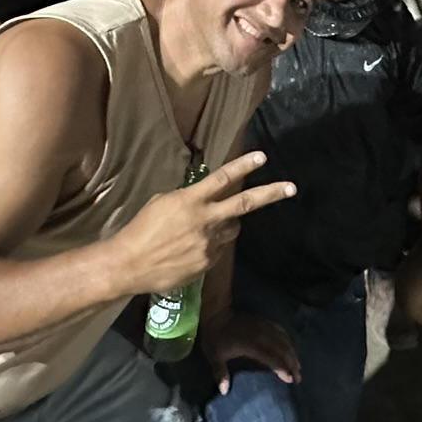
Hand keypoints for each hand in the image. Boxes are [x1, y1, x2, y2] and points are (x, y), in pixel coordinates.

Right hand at [111, 152, 295, 297]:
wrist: (130, 264)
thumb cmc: (141, 229)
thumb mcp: (162, 203)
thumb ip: (187, 199)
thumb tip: (201, 200)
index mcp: (191, 200)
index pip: (222, 178)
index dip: (243, 165)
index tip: (262, 156)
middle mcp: (205, 220)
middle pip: (245, 203)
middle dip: (270, 193)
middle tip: (291, 188)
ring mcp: (209, 243)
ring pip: (232, 229)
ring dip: (227, 224)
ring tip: (206, 228)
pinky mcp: (208, 263)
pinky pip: (219, 249)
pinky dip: (212, 245)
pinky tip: (191, 249)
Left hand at [201, 311, 300, 392]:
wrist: (217, 315)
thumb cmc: (215, 339)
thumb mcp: (214, 357)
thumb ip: (220, 373)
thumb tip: (224, 391)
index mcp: (249, 344)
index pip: (270, 357)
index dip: (281, 367)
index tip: (290, 379)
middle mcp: (260, 335)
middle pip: (282, 349)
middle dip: (292, 363)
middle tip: (298, 378)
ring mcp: (264, 327)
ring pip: (284, 340)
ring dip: (292, 353)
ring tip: (298, 366)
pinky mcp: (264, 322)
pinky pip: (281, 331)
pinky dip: (289, 340)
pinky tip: (292, 348)